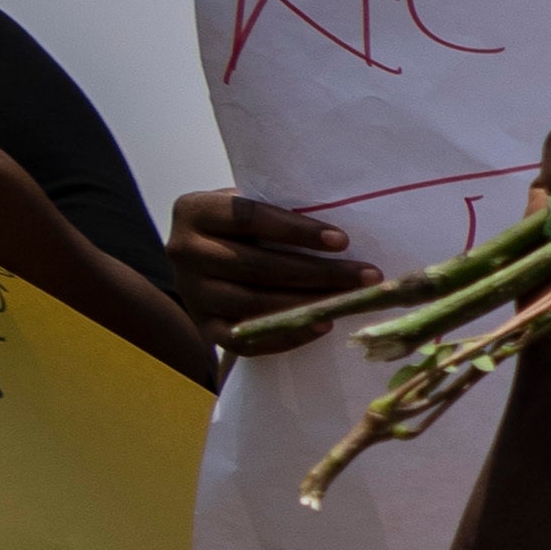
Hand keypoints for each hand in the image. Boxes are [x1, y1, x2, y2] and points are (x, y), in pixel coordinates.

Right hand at [162, 189, 383, 339]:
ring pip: (255, 303)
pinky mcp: (204, 327)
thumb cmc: (244, 231)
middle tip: (366, 276)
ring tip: (350, 301)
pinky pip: (247, 339)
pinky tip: (321, 325)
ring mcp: (192, 292)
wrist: (206, 267)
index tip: (343, 241)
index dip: (297, 230)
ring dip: (309, 304)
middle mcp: (184, 251)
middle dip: (319, 272)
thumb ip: (280, 213)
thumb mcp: (252, 210)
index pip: (247, 217)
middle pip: (257, 266)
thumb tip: (342, 236)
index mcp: (194, 210)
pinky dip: (287, 335)